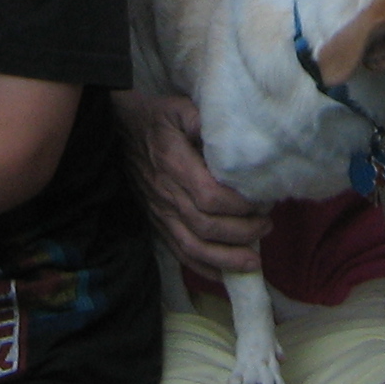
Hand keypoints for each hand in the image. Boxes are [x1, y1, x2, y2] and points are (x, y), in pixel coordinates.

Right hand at [116, 90, 269, 271]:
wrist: (118, 133)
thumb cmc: (155, 120)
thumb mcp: (179, 109)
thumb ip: (203, 120)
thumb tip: (233, 133)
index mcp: (174, 165)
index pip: (209, 196)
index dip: (238, 206)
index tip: (261, 203)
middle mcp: (166, 194)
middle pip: (206, 227)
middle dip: (241, 233)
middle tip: (267, 226)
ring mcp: (160, 213)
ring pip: (193, 247)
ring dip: (226, 259)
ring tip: (253, 261)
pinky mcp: (158, 223)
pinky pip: (179, 252)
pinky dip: (203, 268)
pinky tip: (225, 274)